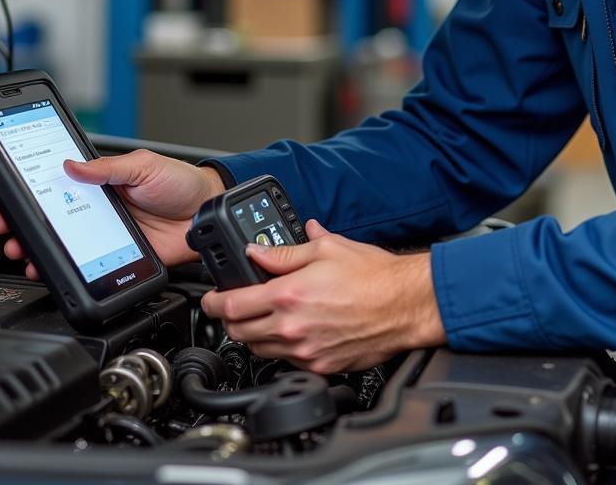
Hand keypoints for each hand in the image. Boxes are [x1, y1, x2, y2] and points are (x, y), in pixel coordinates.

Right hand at [0, 149, 226, 278]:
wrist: (207, 210)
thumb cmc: (181, 181)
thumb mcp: (144, 165)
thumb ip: (109, 168)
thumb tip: (72, 165)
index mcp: (104, 184)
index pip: (61, 188)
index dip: (34, 196)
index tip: (11, 202)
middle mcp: (102, 210)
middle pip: (57, 220)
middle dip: (27, 227)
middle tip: (8, 231)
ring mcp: (109, 234)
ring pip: (68, 246)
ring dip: (43, 251)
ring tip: (25, 253)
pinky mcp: (120, 256)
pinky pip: (91, 266)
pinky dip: (72, 271)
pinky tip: (58, 271)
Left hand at [200, 220, 445, 373]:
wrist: (405, 305)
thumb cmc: (374, 277)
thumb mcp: (327, 249)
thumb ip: (286, 252)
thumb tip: (259, 252)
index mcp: (288, 295)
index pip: (230, 306)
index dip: (212, 302)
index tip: (210, 298)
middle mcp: (292, 327)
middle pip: (239, 332)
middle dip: (229, 320)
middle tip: (233, 308)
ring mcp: (305, 351)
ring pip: (259, 350)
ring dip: (254, 335)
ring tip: (264, 318)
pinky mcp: (320, 365)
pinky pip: (286, 361)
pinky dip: (281, 348)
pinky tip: (293, 332)